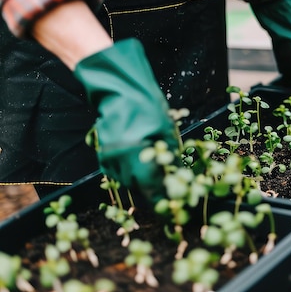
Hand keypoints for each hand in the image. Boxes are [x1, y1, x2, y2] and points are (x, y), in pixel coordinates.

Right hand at [73, 39, 178, 202]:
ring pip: (128, 181)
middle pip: (139, 187)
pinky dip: (129, 172)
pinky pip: (117, 172)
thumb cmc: (148, 108)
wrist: (121, 91)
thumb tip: (177, 177)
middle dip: (154, 189)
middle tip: (168, 187)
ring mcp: (109, 159)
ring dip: (141, 181)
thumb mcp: (166, 132)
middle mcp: (120, 162)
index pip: (153, 190)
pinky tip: (138, 163)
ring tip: (155, 172)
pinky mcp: (103, 154)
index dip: (164, 201)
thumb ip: (169, 157)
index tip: (174, 209)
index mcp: (137, 158)